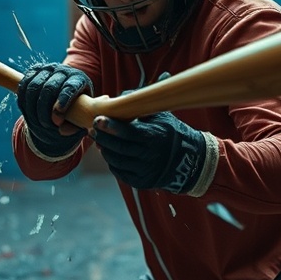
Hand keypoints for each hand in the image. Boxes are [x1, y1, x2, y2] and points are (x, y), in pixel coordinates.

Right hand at [17, 63, 92, 156]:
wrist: (64, 96)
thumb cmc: (75, 109)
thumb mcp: (79, 119)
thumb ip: (74, 127)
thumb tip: (61, 130)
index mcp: (79, 79)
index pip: (70, 88)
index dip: (62, 103)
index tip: (57, 120)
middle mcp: (64, 71)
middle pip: (49, 88)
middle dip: (45, 110)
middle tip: (47, 126)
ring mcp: (48, 69)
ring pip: (34, 86)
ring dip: (32, 107)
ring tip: (37, 122)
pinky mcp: (35, 70)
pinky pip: (24, 84)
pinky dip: (23, 99)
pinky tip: (27, 110)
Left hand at [90, 112, 206, 193]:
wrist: (187, 160)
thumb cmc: (170, 132)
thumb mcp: (161, 116)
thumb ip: (141, 106)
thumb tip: (120, 98)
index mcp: (154, 137)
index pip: (128, 133)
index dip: (111, 127)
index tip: (97, 119)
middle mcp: (149, 156)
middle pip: (119, 147)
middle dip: (103, 137)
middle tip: (94, 128)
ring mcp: (145, 171)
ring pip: (116, 161)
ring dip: (105, 149)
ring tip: (99, 139)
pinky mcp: (141, 181)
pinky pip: (120, 172)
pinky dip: (112, 161)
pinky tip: (109, 151)